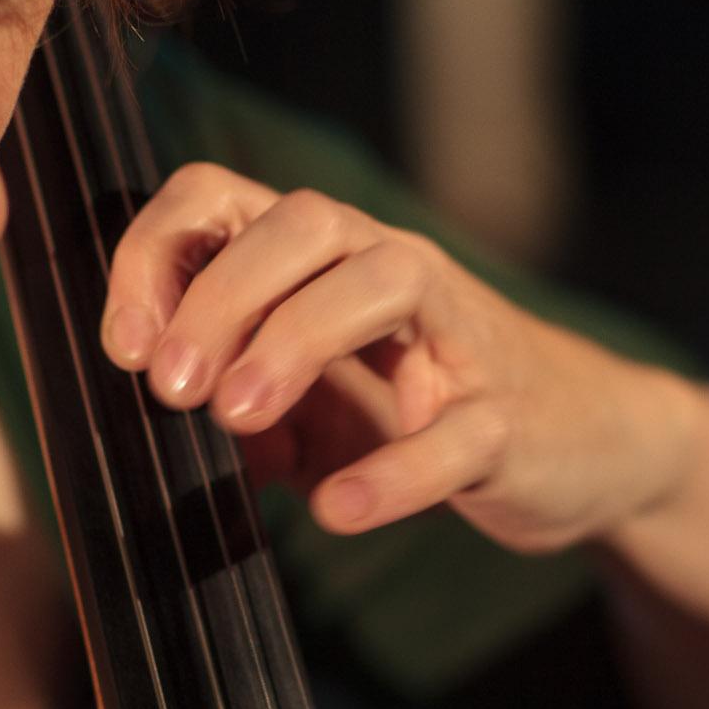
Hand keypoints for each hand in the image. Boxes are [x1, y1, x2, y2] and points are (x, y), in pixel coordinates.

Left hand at [100, 164, 703, 554]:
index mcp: (327, 256)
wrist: (583, 446)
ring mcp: (460, 335)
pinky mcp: (512, 420)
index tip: (125, 349)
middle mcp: (392, 267)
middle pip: (301, 224)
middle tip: (171, 387)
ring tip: (235, 419)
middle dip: (220, 296)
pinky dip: (395, 472)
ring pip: (383, 282)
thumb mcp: (315, 401)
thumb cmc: (429, 406)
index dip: (156, 256)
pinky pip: (458, 430)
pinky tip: (340, 510)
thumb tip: (153, 426)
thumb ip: (239, 402)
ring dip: (295, 340)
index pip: (222, 197)